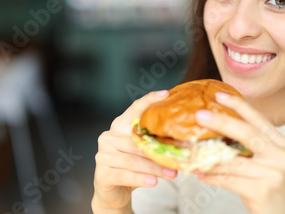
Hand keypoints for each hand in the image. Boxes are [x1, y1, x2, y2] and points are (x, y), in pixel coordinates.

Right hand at [92, 90, 177, 212]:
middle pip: (137, 141)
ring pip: (133, 160)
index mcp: (120, 126)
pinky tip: (153, 182)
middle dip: (159, 151)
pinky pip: (125, 174)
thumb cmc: (133, 167)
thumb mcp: (143, 151)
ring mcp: (103, 155)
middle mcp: (108, 137)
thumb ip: (154, 141)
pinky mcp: (102, 174)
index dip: (149, 100)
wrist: (114, 191)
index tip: (165, 94)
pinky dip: (141, 178)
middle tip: (180, 159)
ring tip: (172, 174)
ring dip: (154, 168)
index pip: (134, 109)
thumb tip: (182, 138)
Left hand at [194, 92, 284, 213]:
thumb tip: (218, 133)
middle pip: (247, 133)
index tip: (219, 95)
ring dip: (207, 155)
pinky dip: (211, 176)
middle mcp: (280, 155)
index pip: (258, 119)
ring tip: (189, 150)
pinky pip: (228, 179)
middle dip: (221, 122)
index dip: (238, 105)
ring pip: (232, 160)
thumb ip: (252, 146)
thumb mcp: (270, 162)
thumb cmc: (274, 188)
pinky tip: (199, 173)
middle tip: (199, 115)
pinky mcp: (262, 190)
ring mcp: (272, 173)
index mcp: (281, 144)